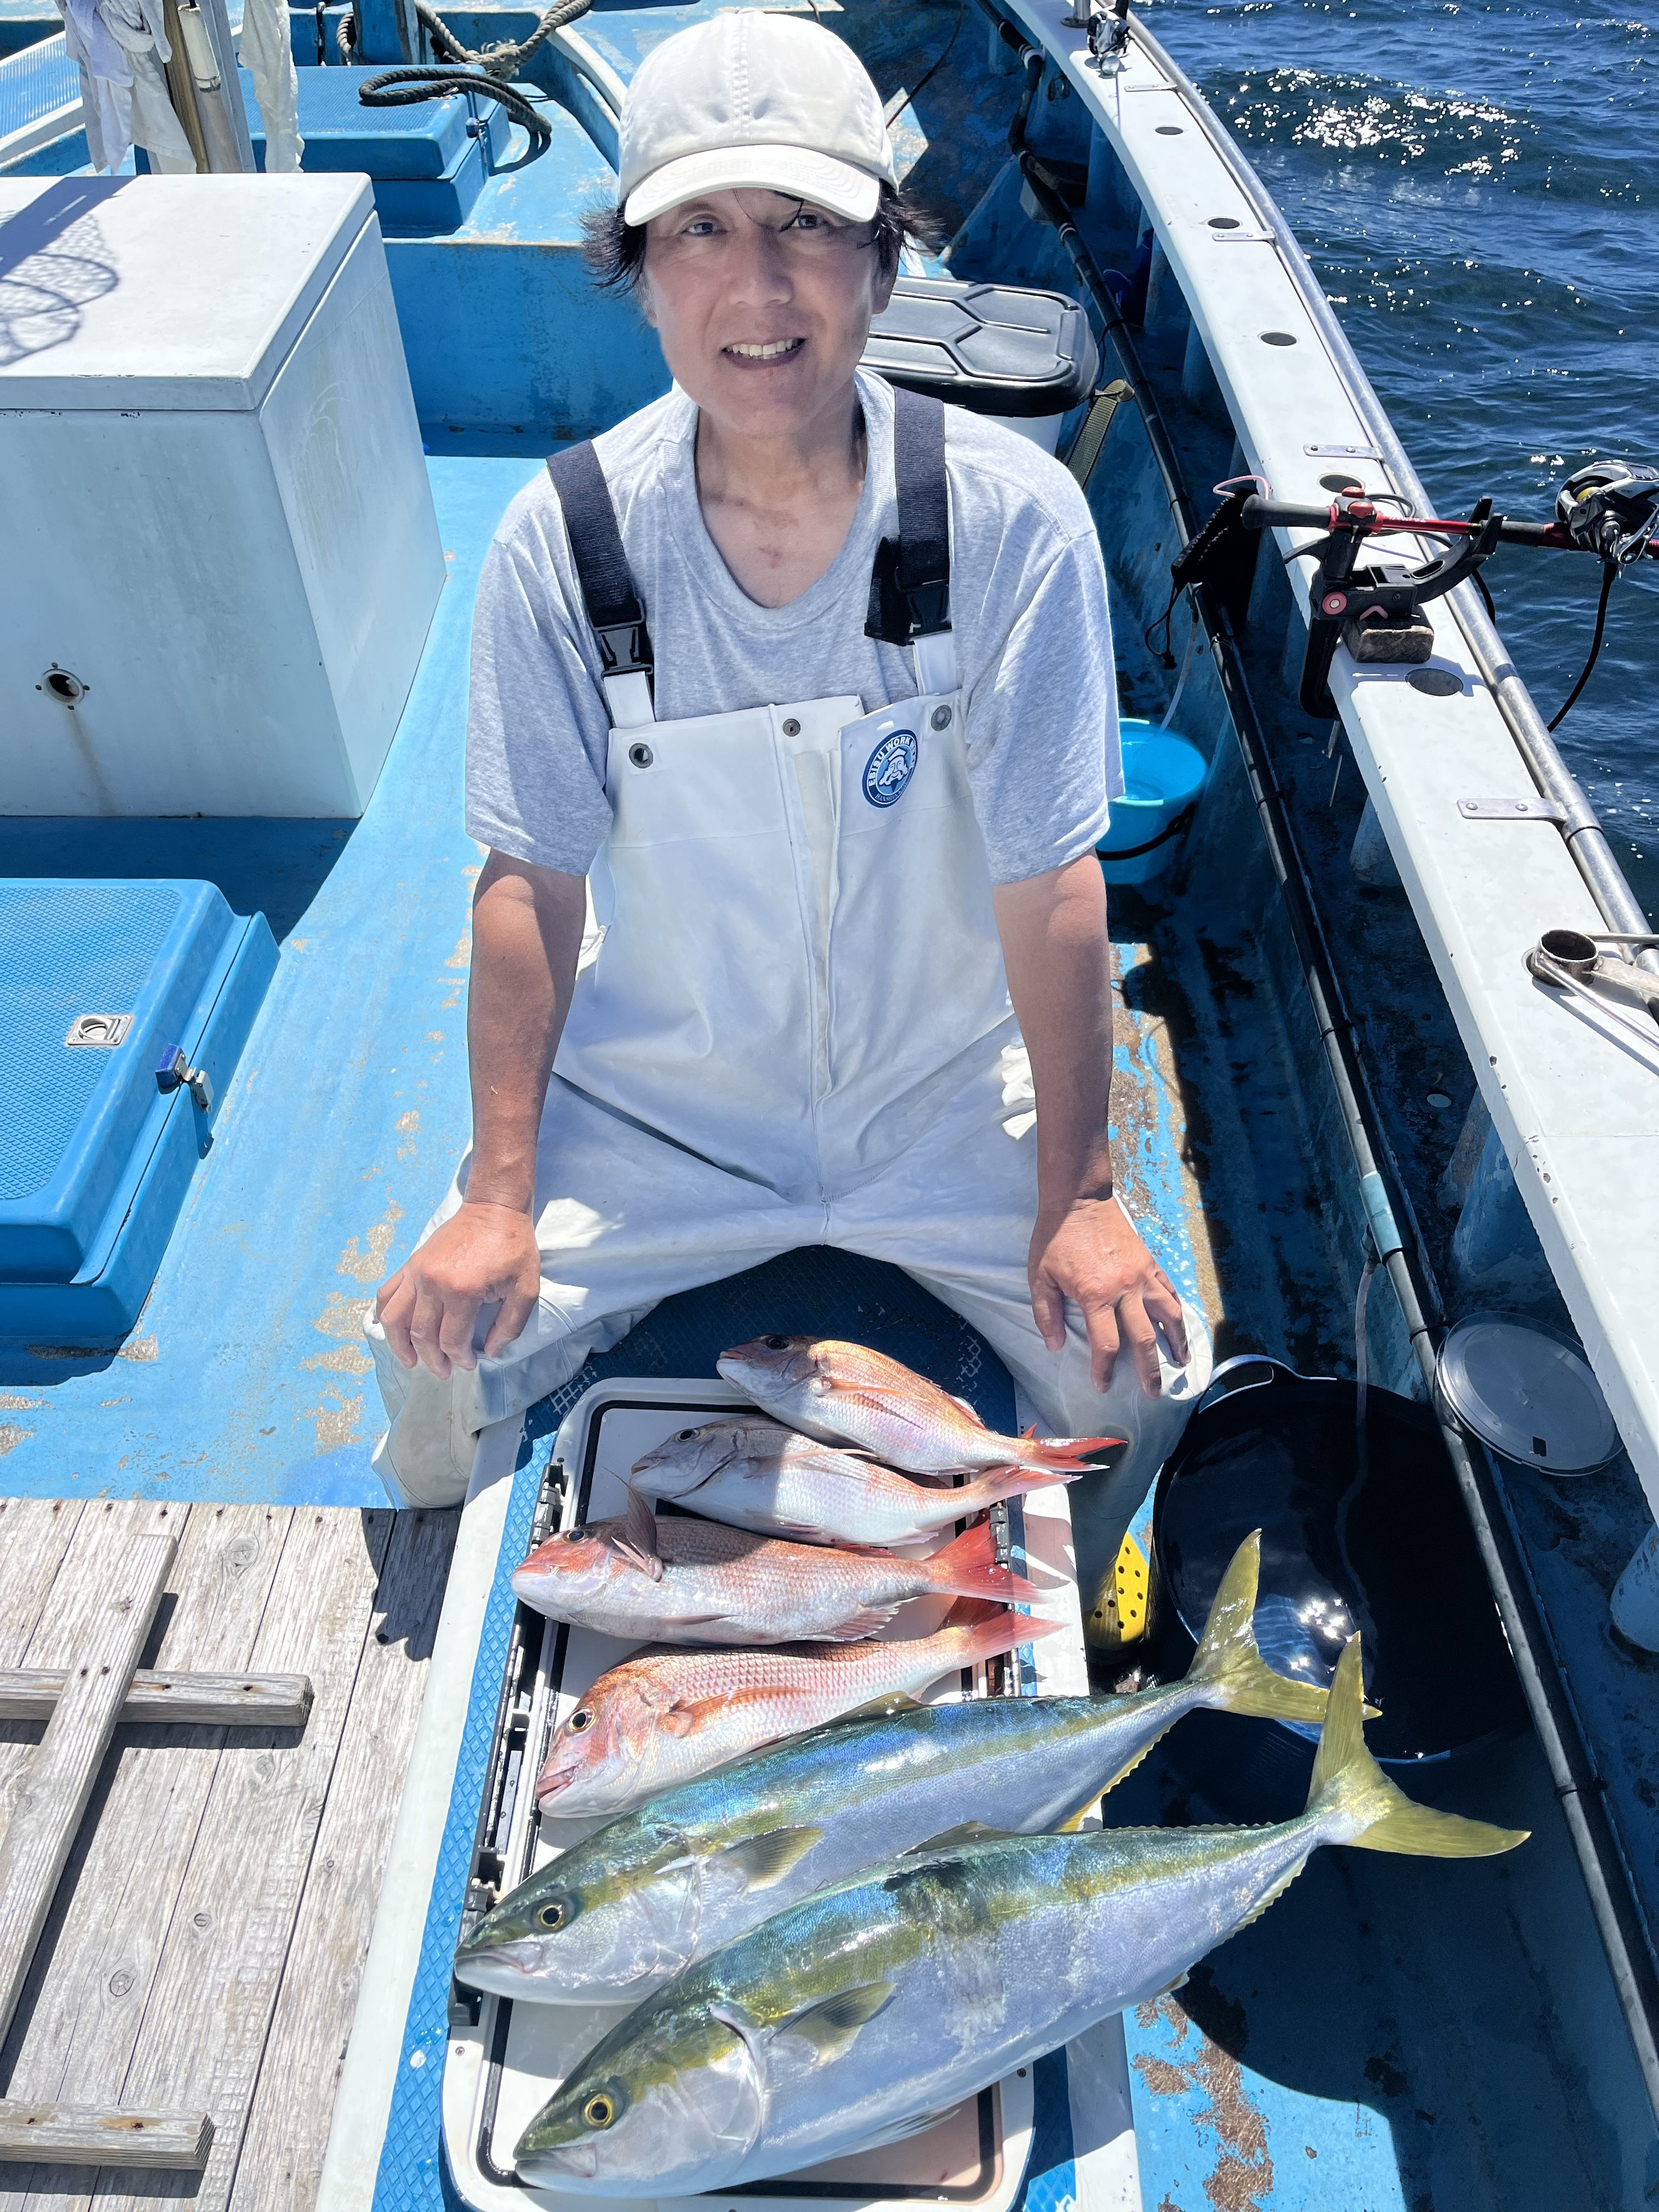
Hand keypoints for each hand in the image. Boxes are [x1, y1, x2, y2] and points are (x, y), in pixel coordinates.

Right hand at [376, 1201, 540, 1377]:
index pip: (451, 1339)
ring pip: (395, 1318)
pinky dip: (385, 1315)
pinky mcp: (410, 1264)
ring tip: (410, 1360)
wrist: (494, 1209)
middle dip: (432, 1360)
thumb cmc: (513, 1248)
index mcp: (462, 1291)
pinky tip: (394, 1330)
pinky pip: (387, 1294)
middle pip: (422, 1334)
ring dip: (400, 1345)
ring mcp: (417, 1272)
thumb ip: (509, 1325)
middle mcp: (432, 1283)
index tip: (470, 1364)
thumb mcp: (526, 1288)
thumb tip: (489, 1352)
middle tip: (444, 1371)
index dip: (459, 1358)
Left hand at [1029, 1198, 1189, 1396]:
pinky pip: (1171, 1291)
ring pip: (1168, 1315)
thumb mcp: (1040, 1276)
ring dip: (1176, 1342)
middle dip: (1149, 1370)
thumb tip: (1056, 1347)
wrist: (1079, 1199)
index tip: (1103, 1386)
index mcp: (1095, 1295)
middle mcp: (1125, 1288)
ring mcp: (1143, 1275)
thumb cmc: (1055, 1238)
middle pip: (1143, 1339)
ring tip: (1180, 1363)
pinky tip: (1180, 1326)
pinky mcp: (1151, 1262)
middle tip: (1153, 1393)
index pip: (1106, 1344)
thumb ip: (1046, 1314)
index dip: (1104, 1369)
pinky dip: (1178, 1311)